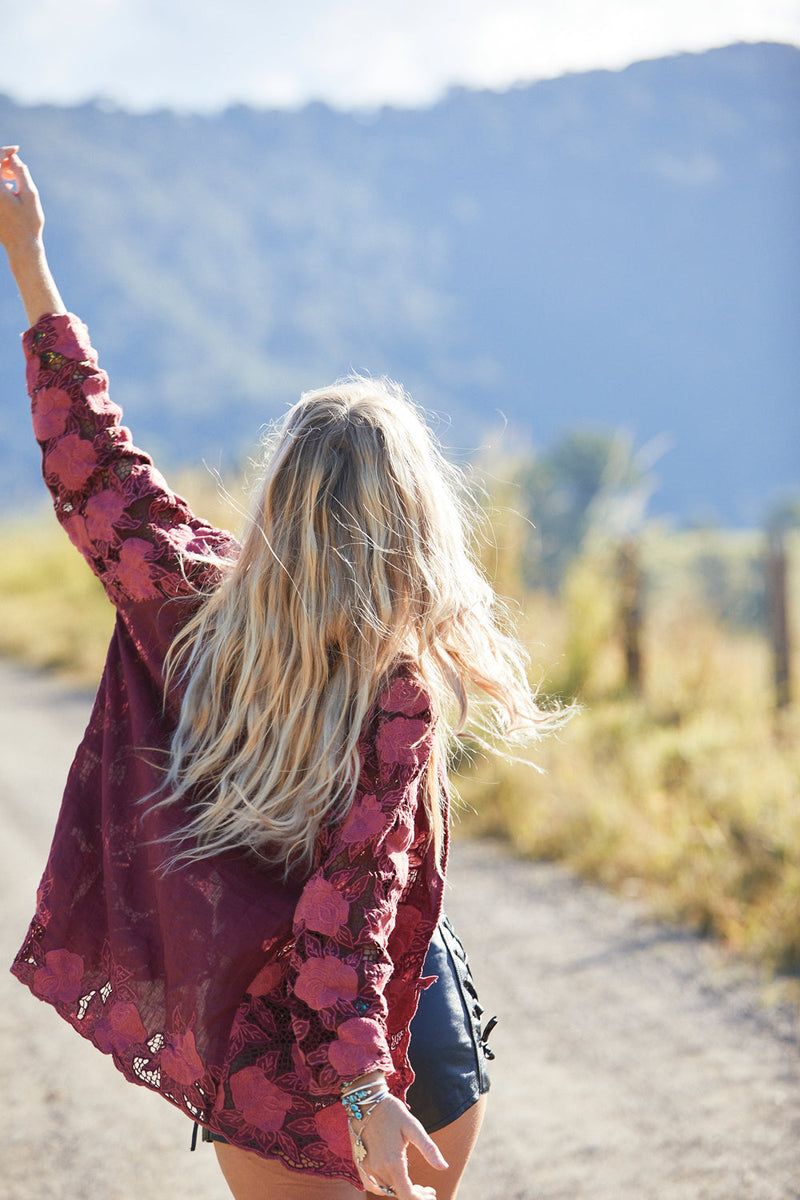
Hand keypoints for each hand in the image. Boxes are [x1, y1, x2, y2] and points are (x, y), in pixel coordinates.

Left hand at [0, 147, 64, 323]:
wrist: (21, 246)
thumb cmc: (28, 222)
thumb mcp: (30, 194)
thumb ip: (21, 173)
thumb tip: (14, 158)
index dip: (5, 152)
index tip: (17, 151)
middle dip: (2, 162)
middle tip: (16, 167)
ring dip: (0, 172)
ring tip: (14, 179)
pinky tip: (10, 189)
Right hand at [349, 1093, 447, 1199]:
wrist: (365, 1101)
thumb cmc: (392, 1111)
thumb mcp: (413, 1126)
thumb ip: (428, 1148)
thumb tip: (445, 1167)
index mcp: (393, 1162)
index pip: (407, 1195)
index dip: (421, 1199)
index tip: (432, 1195)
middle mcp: (377, 1169)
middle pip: (398, 1194)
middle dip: (415, 1194)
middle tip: (428, 1189)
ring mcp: (366, 1168)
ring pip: (386, 1191)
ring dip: (401, 1191)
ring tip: (414, 1184)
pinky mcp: (359, 1164)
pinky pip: (373, 1185)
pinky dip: (385, 1187)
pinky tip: (395, 1179)